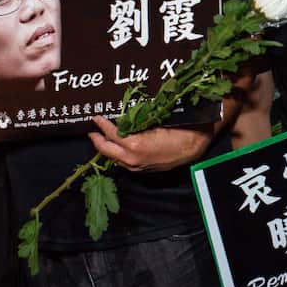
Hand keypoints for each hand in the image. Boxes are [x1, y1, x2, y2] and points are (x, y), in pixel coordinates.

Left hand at [88, 117, 214, 171]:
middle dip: (97, 140)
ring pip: (114, 158)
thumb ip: (136, 121)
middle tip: (92, 131)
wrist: (194, 146)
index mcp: (134, 144)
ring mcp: (137, 166)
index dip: (102, 124)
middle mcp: (132, 158)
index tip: (95, 117)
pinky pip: (124, 163)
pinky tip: (118, 149)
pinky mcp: (142, 169)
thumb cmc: (178, 130)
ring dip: (107, 148)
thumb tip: (124, 118)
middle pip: (106, 150)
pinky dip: (117, 155)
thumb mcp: (155, 121)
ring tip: (103, 139)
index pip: (111, 133)